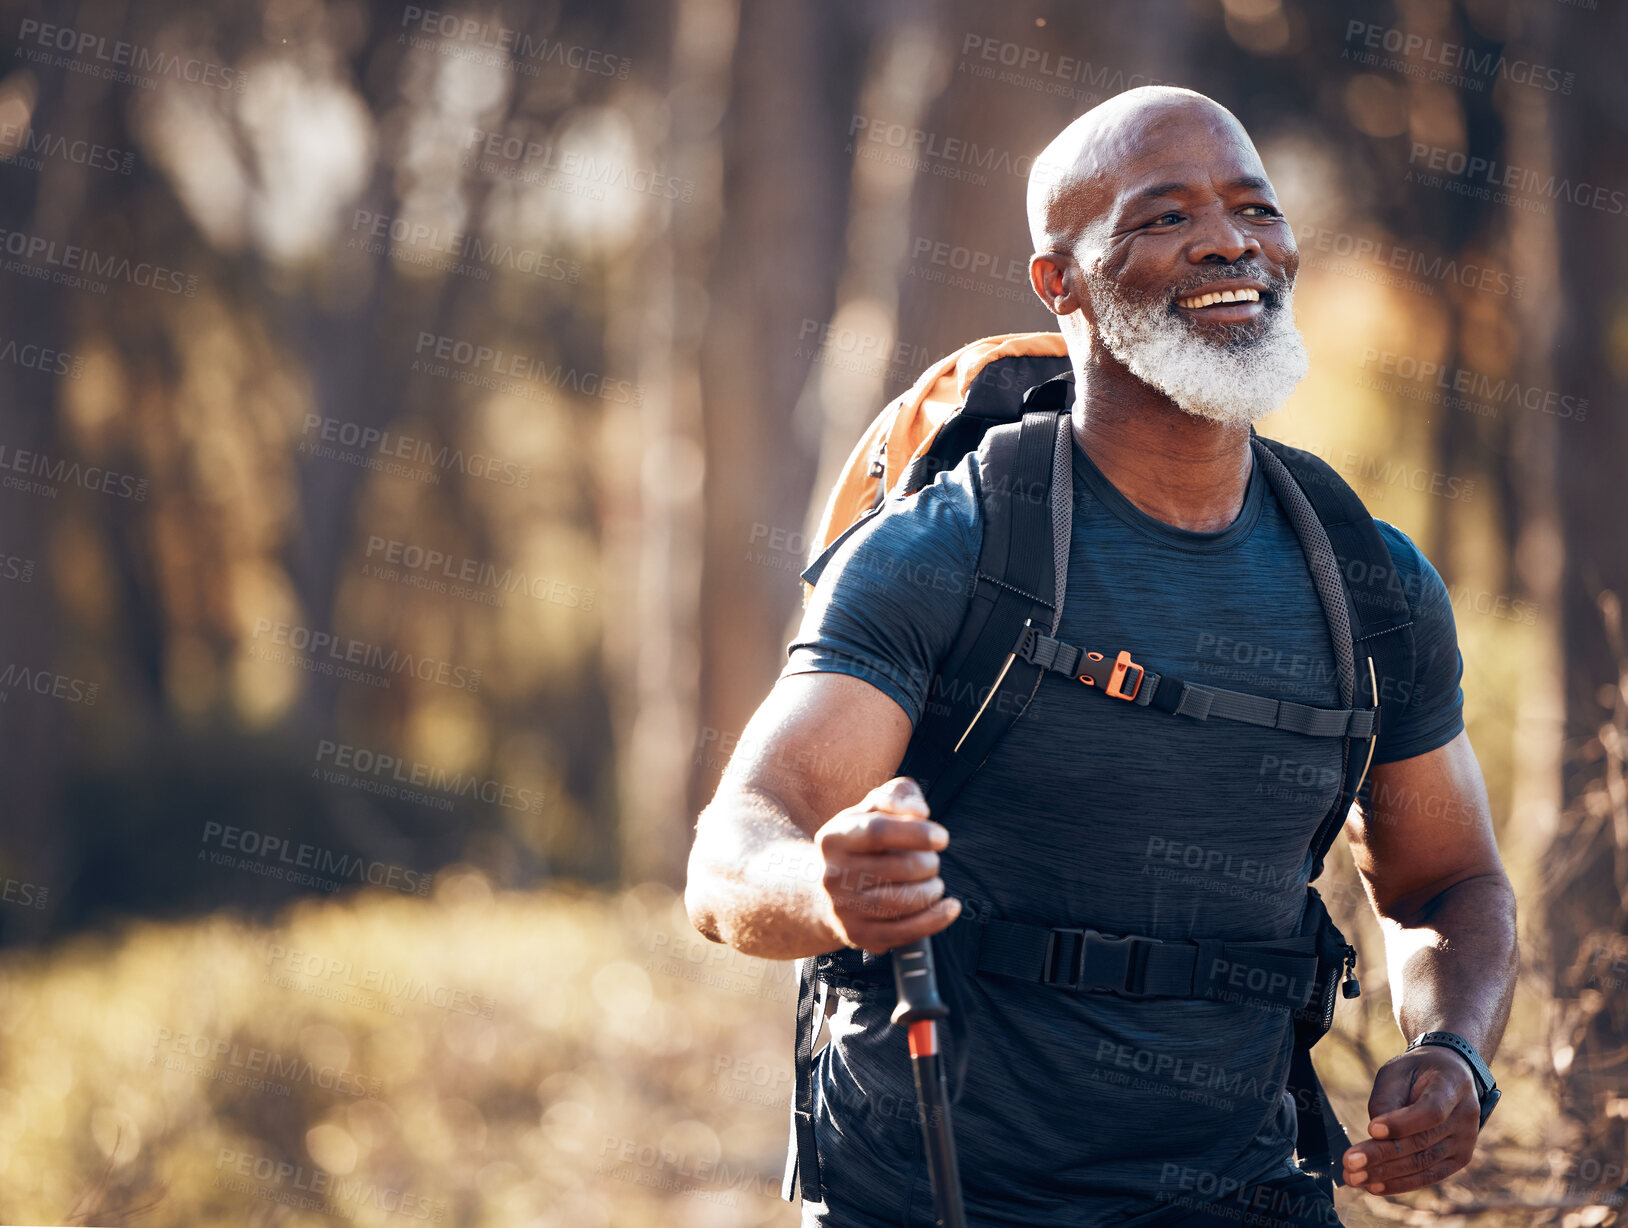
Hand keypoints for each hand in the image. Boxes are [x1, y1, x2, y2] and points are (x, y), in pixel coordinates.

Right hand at [814, 777, 959, 953]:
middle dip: (929, 863)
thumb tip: (918, 811)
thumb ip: (897, 795)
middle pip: (898, 868)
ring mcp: (844, 909)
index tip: (941, 837)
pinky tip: (950, 907)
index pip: (878, 831)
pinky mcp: (858, 935)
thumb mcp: (870, 809)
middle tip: (931, 861)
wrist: (825, 890)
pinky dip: (936, 919)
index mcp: (834, 837)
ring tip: (933, 882)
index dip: (917, 833)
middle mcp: (833, 874)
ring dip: (932, 890)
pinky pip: (905, 932)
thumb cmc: (861, 843)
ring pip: (904, 902)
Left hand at [1342, 1046, 1482, 1194]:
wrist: (1448, 1075)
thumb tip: (1374, 1136)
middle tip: (1350, 1162)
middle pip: (1423, 1142)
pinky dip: (1400, 1183)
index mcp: (1453, 1086)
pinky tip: (1374, 1186)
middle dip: (1382, 1155)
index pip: (1431, 1111)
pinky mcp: (1458, 1159)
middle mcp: (1465, 1117)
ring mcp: (1465, 1141)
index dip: (1401, 1123)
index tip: (1371, 1129)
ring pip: (1423, 1163)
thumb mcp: (1398, 1072)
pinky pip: (1428, 1175)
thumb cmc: (1417, 1072)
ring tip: (1354, 1177)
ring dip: (1386, 1174)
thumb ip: (1387, 1101)